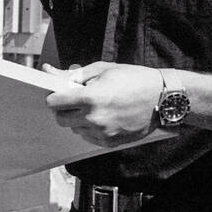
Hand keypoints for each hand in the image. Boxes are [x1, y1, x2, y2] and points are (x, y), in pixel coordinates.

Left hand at [43, 61, 164, 145]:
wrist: (162, 97)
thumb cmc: (134, 79)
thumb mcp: (103, 70)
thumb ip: (73, 74)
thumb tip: (49, 72)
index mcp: (90, 98)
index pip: (54, 103)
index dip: (54, 96)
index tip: (59, 93)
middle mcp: (94, 118)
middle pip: (60, 119)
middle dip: (63, 109)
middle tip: (75, 100)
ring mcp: (102, 132)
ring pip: (74, 129)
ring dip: (77, 119)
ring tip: (95, 107)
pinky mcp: (109, 142)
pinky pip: (88, 137)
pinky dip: (90, 128)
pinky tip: (103, 117)